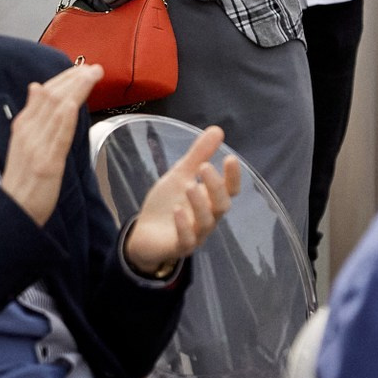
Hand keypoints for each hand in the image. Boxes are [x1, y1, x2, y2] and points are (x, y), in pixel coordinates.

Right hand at [0, 63, 101, 222]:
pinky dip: (66, 117)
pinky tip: (75, 104)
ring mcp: (37, 146)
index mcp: (24, 125)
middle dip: (74, 79)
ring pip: (56, 110)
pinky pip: (58, 137)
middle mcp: (29, 131)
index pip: (45, 92)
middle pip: (52, 96)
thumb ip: (33, 114)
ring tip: (92, 76)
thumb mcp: (23, 140)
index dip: (64, 78)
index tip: (82, 68)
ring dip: (75, 90)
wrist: (13, 209)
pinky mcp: (47, 164)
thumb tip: (36, 86)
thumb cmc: (22, 178)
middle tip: (94, 67)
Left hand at [123, 125, 238, 274]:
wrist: (145, 232)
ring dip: (199, 203)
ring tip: (189, 185)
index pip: (229, 190)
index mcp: (210, 200)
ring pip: (206, 222)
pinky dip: (183, 226)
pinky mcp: (179, 247)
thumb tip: (218, 129)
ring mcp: (195, 234)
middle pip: (221, 206)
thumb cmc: (168, 203)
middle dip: (215, 186)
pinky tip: (177, 210)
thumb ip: (198, 155)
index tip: (230, 158)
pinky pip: (187, 240)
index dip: (232, 176)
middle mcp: (208, 218)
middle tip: (204, 167)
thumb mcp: (180, 175)